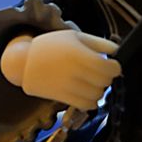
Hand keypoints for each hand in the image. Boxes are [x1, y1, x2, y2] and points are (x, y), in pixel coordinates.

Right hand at [0, 30, 119, 110]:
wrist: (24, 62)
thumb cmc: (51, 46)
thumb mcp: (74, 36)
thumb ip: (98, 43)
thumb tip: (117, 50)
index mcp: (79, 54)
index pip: (109, 68)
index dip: (115, 67)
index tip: (111, 65)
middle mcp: (75, 71)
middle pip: (105, 82)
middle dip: (106, 77)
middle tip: (100, 72)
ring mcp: (69, 86)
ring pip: (97, 95)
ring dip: (99, 90)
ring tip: (91, 82)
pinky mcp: (63, 98)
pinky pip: (86, 105)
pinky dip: (91, 101)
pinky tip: (87, 93)